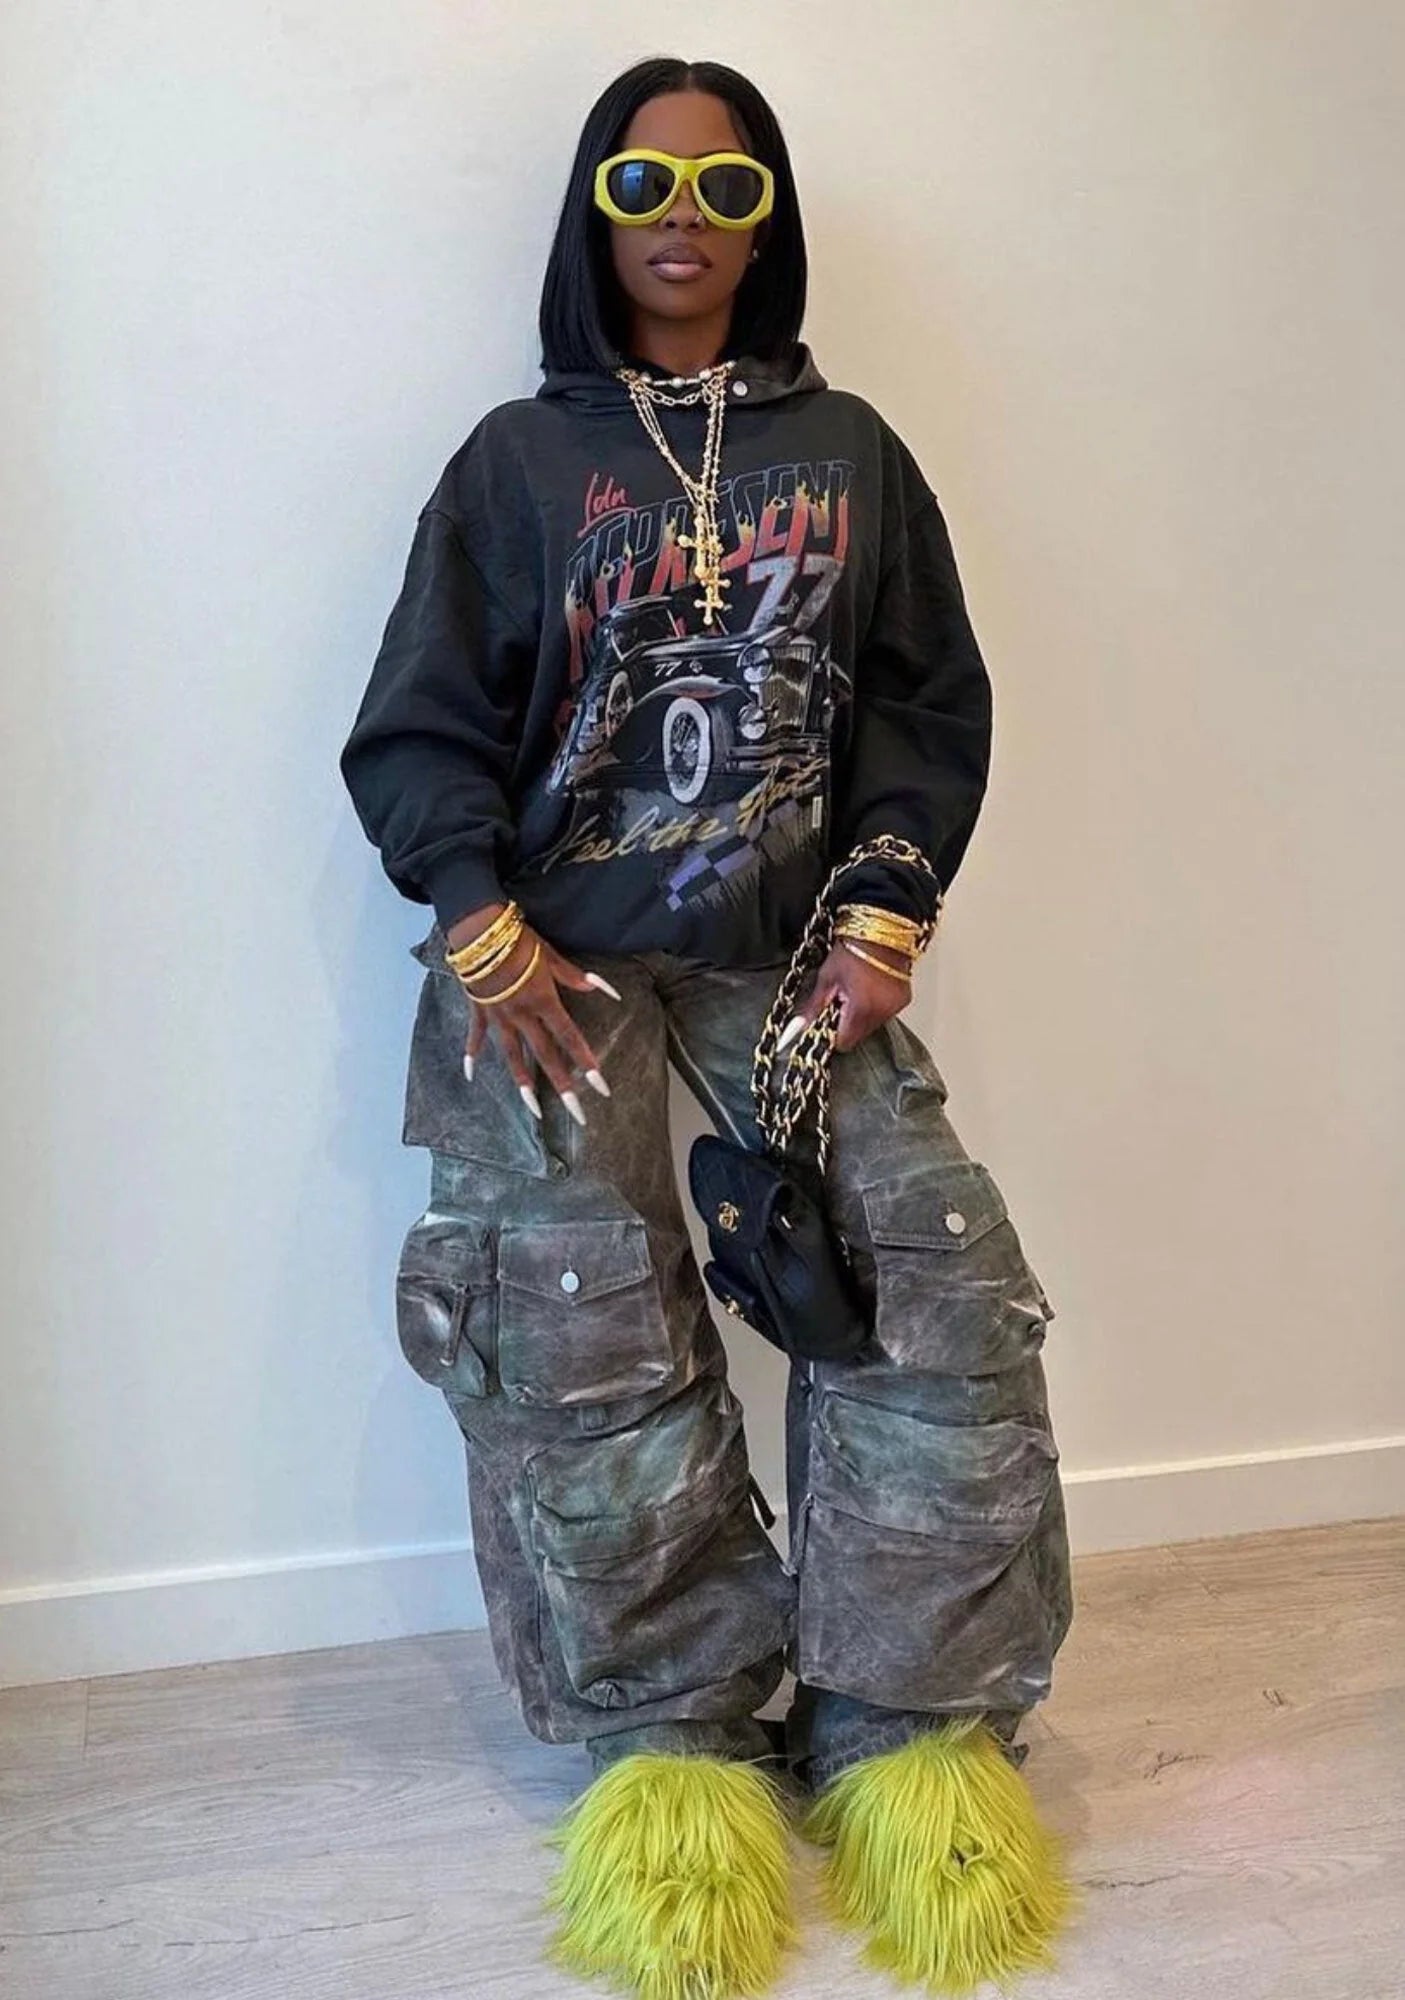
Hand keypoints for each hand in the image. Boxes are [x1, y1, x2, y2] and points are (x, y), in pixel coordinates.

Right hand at [446, 903, 620, 1127]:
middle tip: (578, 1115)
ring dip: (524, 1084)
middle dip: (564, 1087)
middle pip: (546, 1056)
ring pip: (512, 1057)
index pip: (570, 1037)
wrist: (478, 929)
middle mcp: (522, 1015)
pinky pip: (475, 1037)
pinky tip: (470, 1075)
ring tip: (534, 1110)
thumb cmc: (519, 938)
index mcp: (543, 1001)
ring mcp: (498, 1016)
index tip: (600, 1085)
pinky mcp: (479, 1011)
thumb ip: (574, 977)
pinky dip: (472, 1055)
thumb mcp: (550, 955)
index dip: (586, 1062)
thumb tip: (603, 990)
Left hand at [775, 937, 911, 1054]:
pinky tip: (868, 989)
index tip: (825, 1021)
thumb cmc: (853, 947)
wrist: (880, 928)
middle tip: (838, 999)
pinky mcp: (903, 1000)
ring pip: (871, 1025)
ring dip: (860, 1015)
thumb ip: (814, 1007)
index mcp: (862, 1010)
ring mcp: (895, 1007)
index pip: (843, 1042)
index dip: (830, 1034)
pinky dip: (874, 1007)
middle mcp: (882, 1013)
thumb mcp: (827, 977)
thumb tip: (798, 1027)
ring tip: (854, 991)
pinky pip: (884, 1013)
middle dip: (845, 1023)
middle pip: (858, 1035)